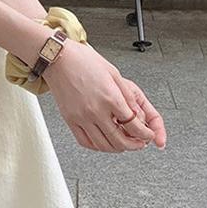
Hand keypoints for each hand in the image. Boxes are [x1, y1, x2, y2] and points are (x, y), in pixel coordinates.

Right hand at [43, 41, 166, 152]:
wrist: (58, 58)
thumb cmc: (83, 61)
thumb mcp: (113, 73)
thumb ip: (127, 95)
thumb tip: (138, 113)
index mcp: (110, 98)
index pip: (134, 126)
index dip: (145, 134)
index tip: (148, 135)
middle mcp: (95, 110)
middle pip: (120, 140)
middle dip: (134, 145)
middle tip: (139, 143)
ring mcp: (81, 117)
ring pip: (103, 145)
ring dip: (117, 149)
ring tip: (123, 144)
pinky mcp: (69, 119)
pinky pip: (85, 141)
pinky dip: (97, 147)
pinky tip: (103, 142)